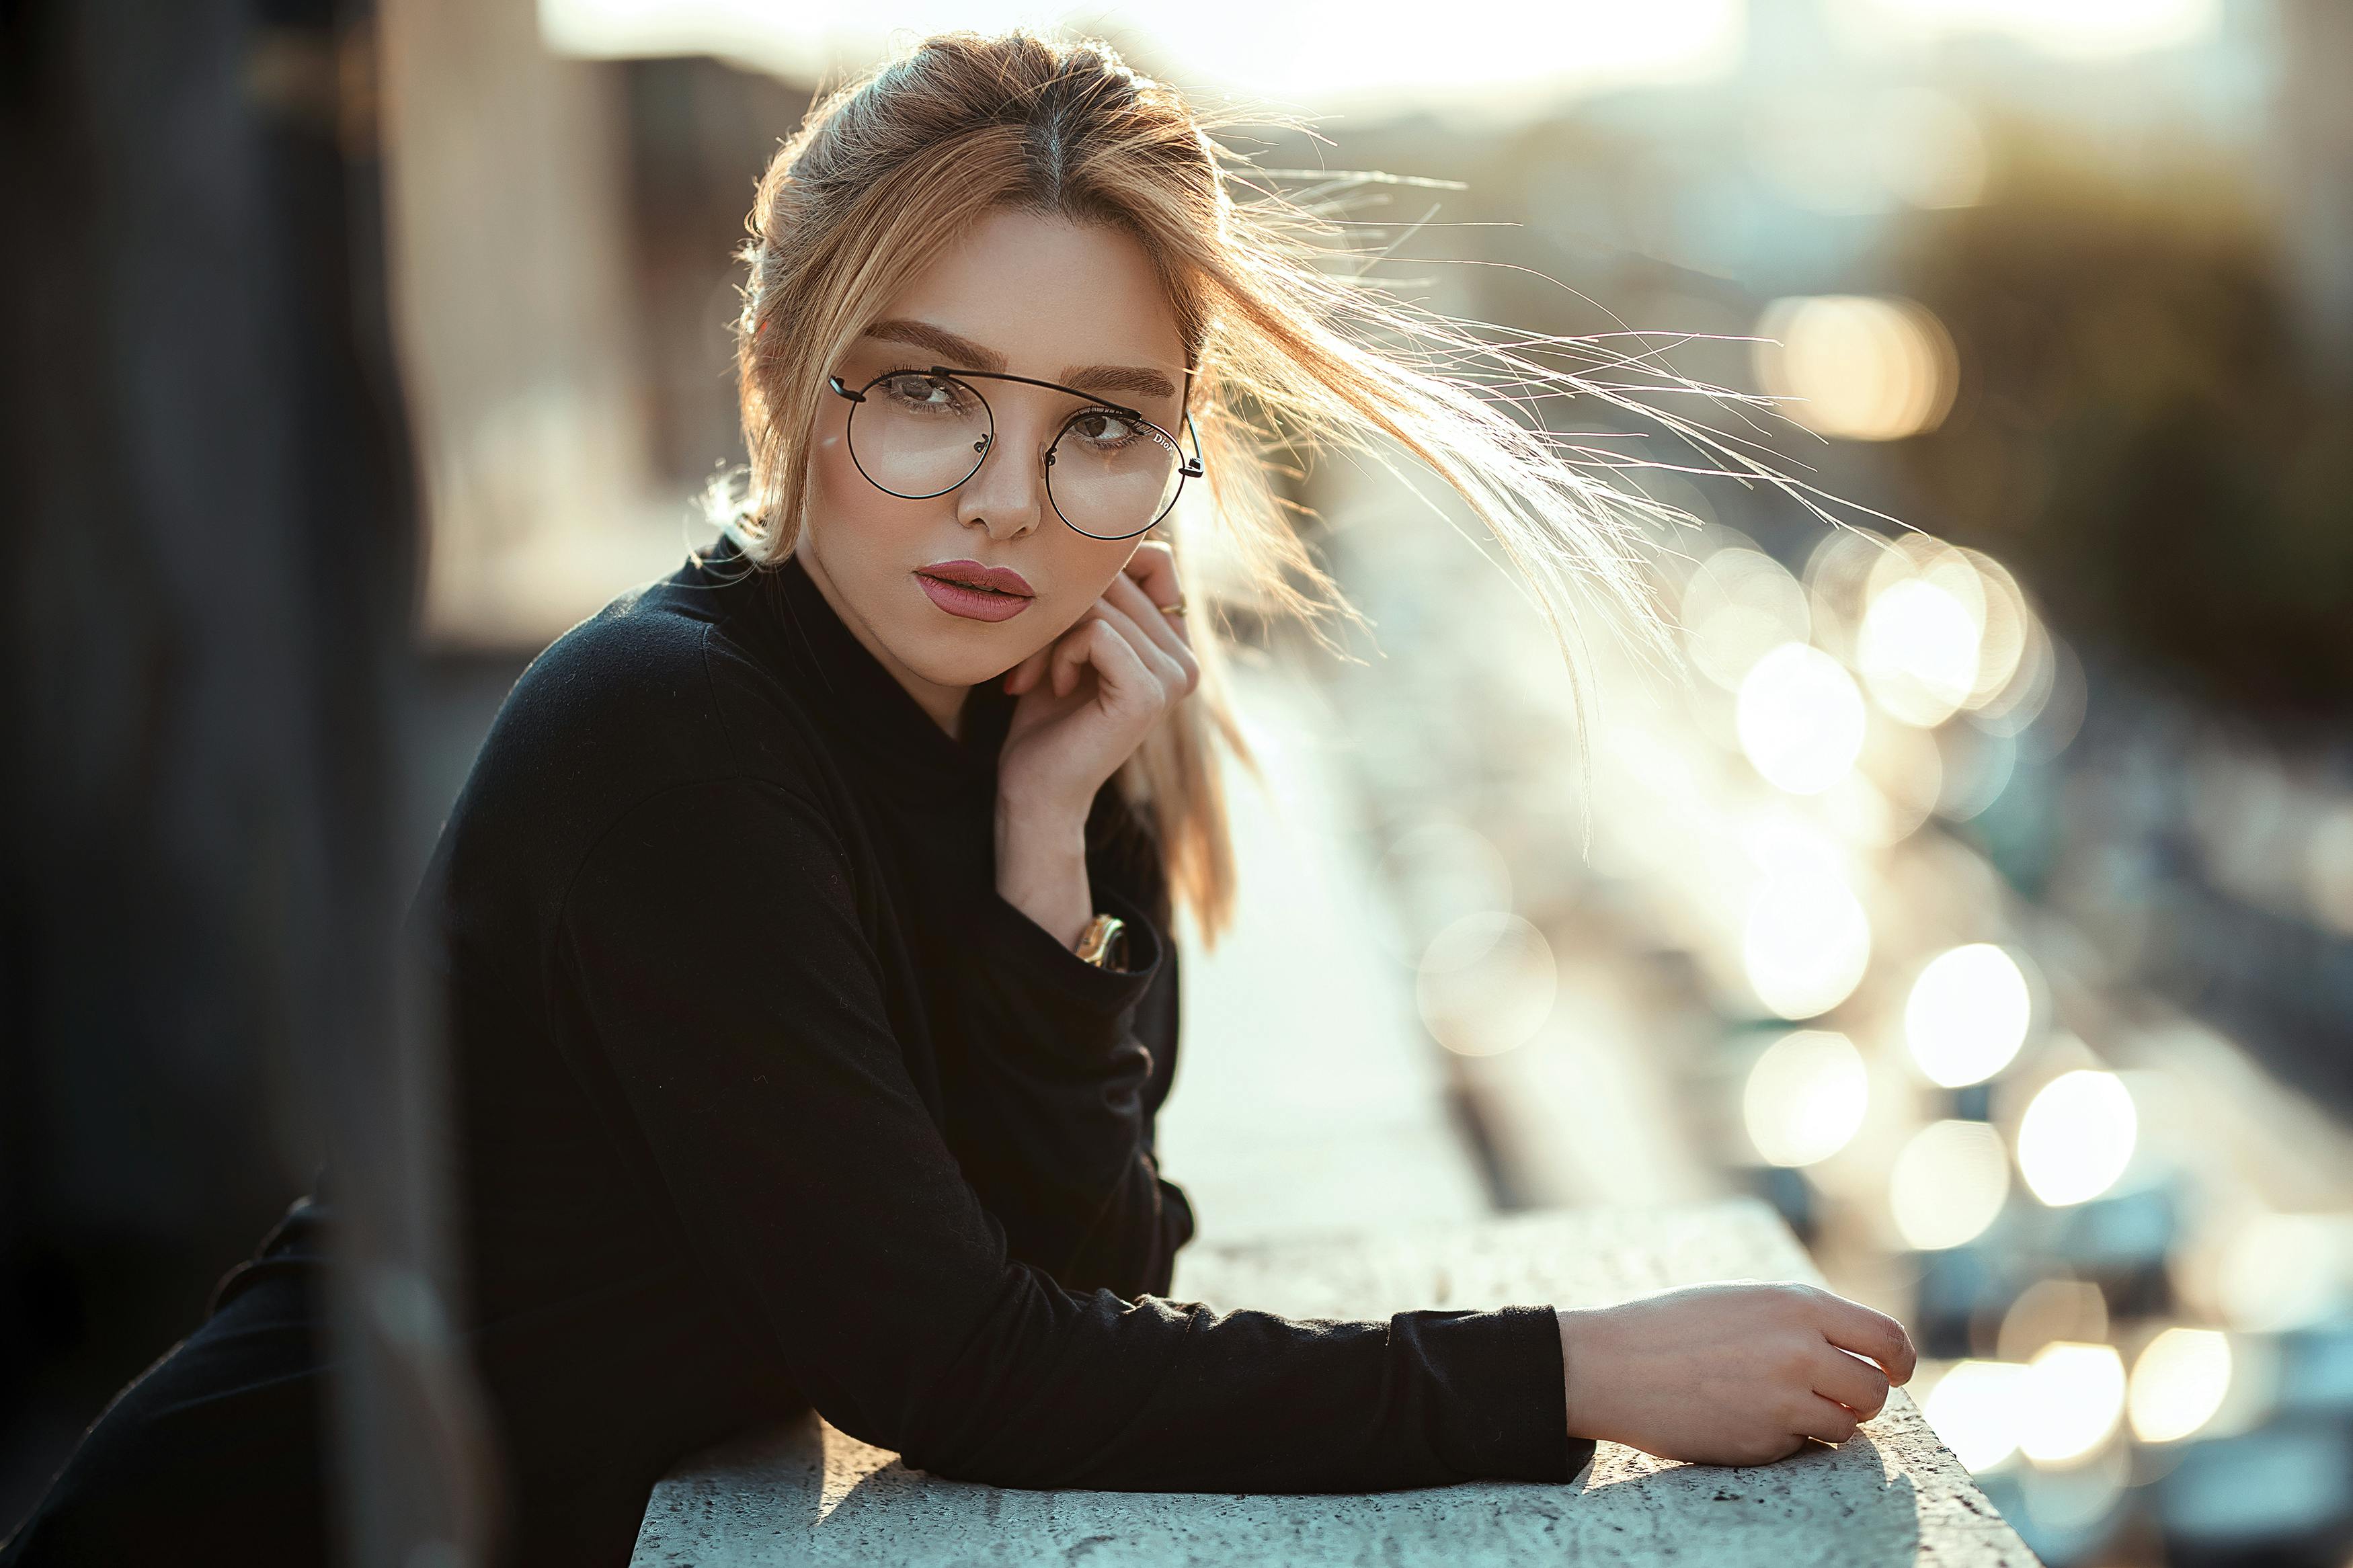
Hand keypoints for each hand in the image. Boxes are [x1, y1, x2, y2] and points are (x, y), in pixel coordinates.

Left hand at [995, 541, 1199, 826]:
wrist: (1034, 789)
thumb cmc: (1043, 716)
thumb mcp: (1070, 639)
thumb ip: (1096, 594)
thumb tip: (1106, 531)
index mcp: (1176, 646)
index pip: (1153, 559)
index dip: (1096, 577)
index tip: (1058, 626)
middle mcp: (1187, 660)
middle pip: (1119, 580)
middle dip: (1060, 611)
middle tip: (1029, 660)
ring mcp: (1176, 678)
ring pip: (1101, 604)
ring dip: (1051, 636)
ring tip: (1036, 676)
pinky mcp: (1150, 693)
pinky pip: (1097, 632)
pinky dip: (1061, 652)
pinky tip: (1054, 685)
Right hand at [1555, 1281, 1915, 1466]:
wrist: (1614, 1365)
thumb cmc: (1675, 1328)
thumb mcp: (1746, 1301)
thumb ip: (1803, 1319)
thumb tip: (1861, 1350)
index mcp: (1797, 1305)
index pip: (1885, 1338)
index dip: (1900, 1360)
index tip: (1896, 1372)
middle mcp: (1800, 1350)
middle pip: (1874, 1390)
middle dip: (1862, 1398)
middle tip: (1837, 1397)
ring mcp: (1785, 1400)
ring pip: (1847, 1426)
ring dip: (1828, 1422)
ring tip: (1783, 1406)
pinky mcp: (1765, 1441)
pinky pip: (1804, 1448)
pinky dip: (1788, 1439)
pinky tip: (1745, 1418)